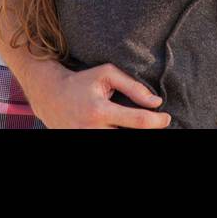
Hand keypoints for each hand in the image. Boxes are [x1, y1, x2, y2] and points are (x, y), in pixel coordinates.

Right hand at [26, 62, 171, 128]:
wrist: (49, 96)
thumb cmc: (82, 81)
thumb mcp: (107, 74)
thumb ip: (133, 86)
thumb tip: (156, 102)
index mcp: (100, 111)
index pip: (138, 121)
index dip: (157, 121)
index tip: (166, 118)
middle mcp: (92, 130)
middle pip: (129, 136)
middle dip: (147, 130)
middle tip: (156, 122)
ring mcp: (85, 138)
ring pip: (118, 140)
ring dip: (133, 132)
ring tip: (139, 123)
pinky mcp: (81, 142)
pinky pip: (106, 141)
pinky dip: (117, 133)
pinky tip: (124, 127)